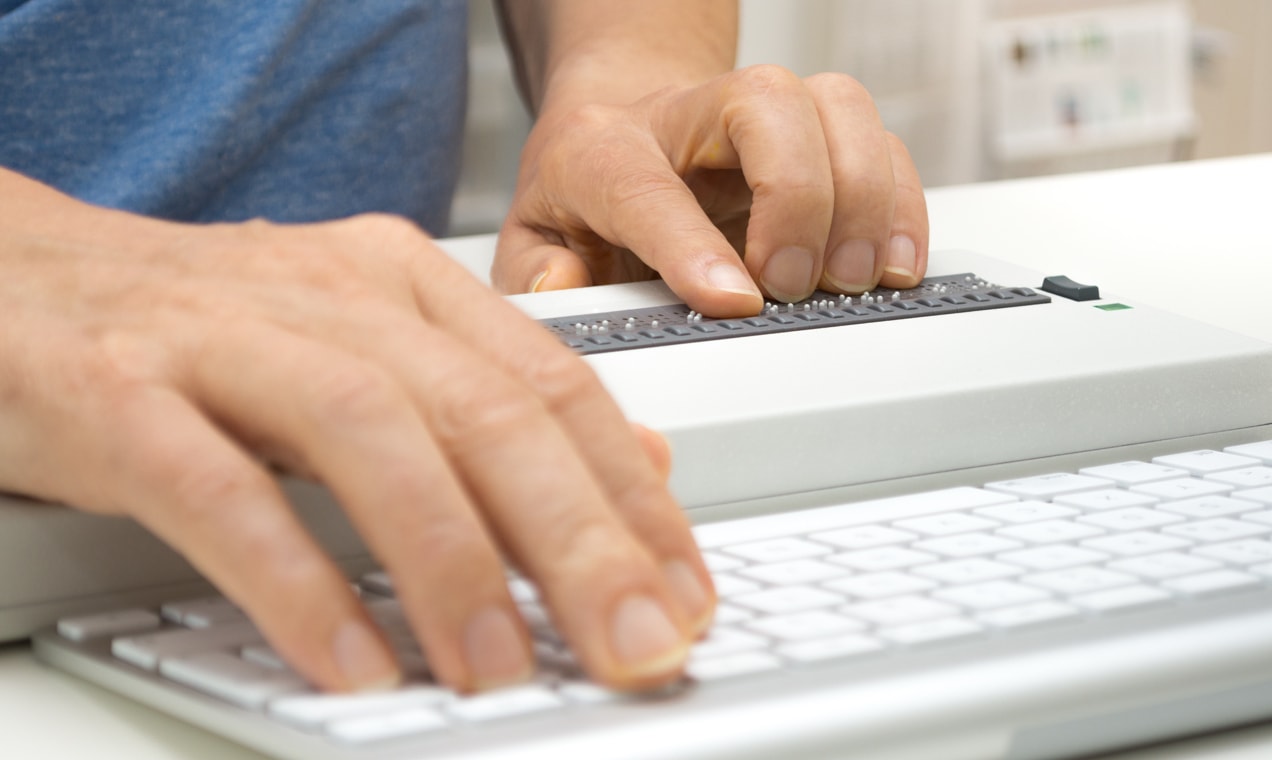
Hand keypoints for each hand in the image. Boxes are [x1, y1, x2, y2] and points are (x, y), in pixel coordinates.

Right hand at [0, 174, 713, 692]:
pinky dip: (297, 583)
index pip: (552, 385)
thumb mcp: (368, 343)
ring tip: (502, 669)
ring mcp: (222, 338)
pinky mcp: (119, 394)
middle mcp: (330, 297)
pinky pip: (222, 492)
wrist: (19, 276)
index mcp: (400, 282)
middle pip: (486, 411)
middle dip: (578, 536)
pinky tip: (353, 663)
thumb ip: (494, 398)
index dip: (632, 494)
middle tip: (636, 640)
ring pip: (371, 436)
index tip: (683, 587)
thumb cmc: (204, 328)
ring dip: (452, 561)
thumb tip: (634, 462)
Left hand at [492, 65, 928, 316]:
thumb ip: (536, 272)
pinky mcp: (819, 133)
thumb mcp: (533, 239)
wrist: (622, 127)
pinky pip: (883, 142)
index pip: (646, 187)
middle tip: (792, 284)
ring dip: (863, 196)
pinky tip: (892, 265)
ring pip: (836, 105)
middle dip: (796, 197)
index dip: (690, 246)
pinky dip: (902, 204)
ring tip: (853, 279)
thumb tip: (564, 286)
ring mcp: (762, 115)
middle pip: (764, 102)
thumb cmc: (584, 193)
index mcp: (603, 148)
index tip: (733, 301)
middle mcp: (689, 114)